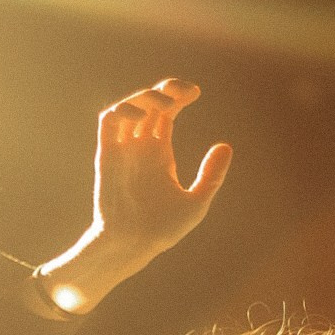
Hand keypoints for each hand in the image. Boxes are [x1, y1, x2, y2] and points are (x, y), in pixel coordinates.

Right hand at [92, 79, 231, 261]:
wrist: (134, 244)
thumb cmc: (163, 229)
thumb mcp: (197, 202)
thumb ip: (211, 175)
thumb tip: (226, 145)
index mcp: (160, 153)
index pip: (166, 113)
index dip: (178, 96)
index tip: (196, 93)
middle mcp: (140, 146)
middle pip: (149, 104)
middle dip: (164, 90)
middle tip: (183, 92)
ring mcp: (124, 148)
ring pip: (129, 107)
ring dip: (145, 97)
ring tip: (166, 104)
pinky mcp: (108, 154)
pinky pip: (109, 121)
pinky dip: (123, 109)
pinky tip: (142, 114)